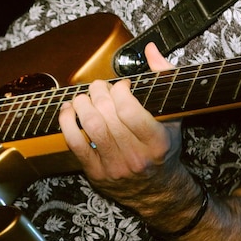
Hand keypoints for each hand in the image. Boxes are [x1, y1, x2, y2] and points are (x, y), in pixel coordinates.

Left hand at [59, 43, 186, 211]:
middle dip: (98, 93)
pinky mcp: (95, 173)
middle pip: (107, 117)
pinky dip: (67, 123)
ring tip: (83, 97)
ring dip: (81, 105)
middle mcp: (136, 156)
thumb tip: (149, 48)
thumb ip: (165, 78)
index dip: (120, 91)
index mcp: (157, 141)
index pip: (130, 111)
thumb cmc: (164, 149)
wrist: (158, 191)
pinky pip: (74, 144)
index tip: (122, 86)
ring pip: (91, 128)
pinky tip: (68, 111)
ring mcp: (114, 166)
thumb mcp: (174, 115)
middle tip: (98, 87)